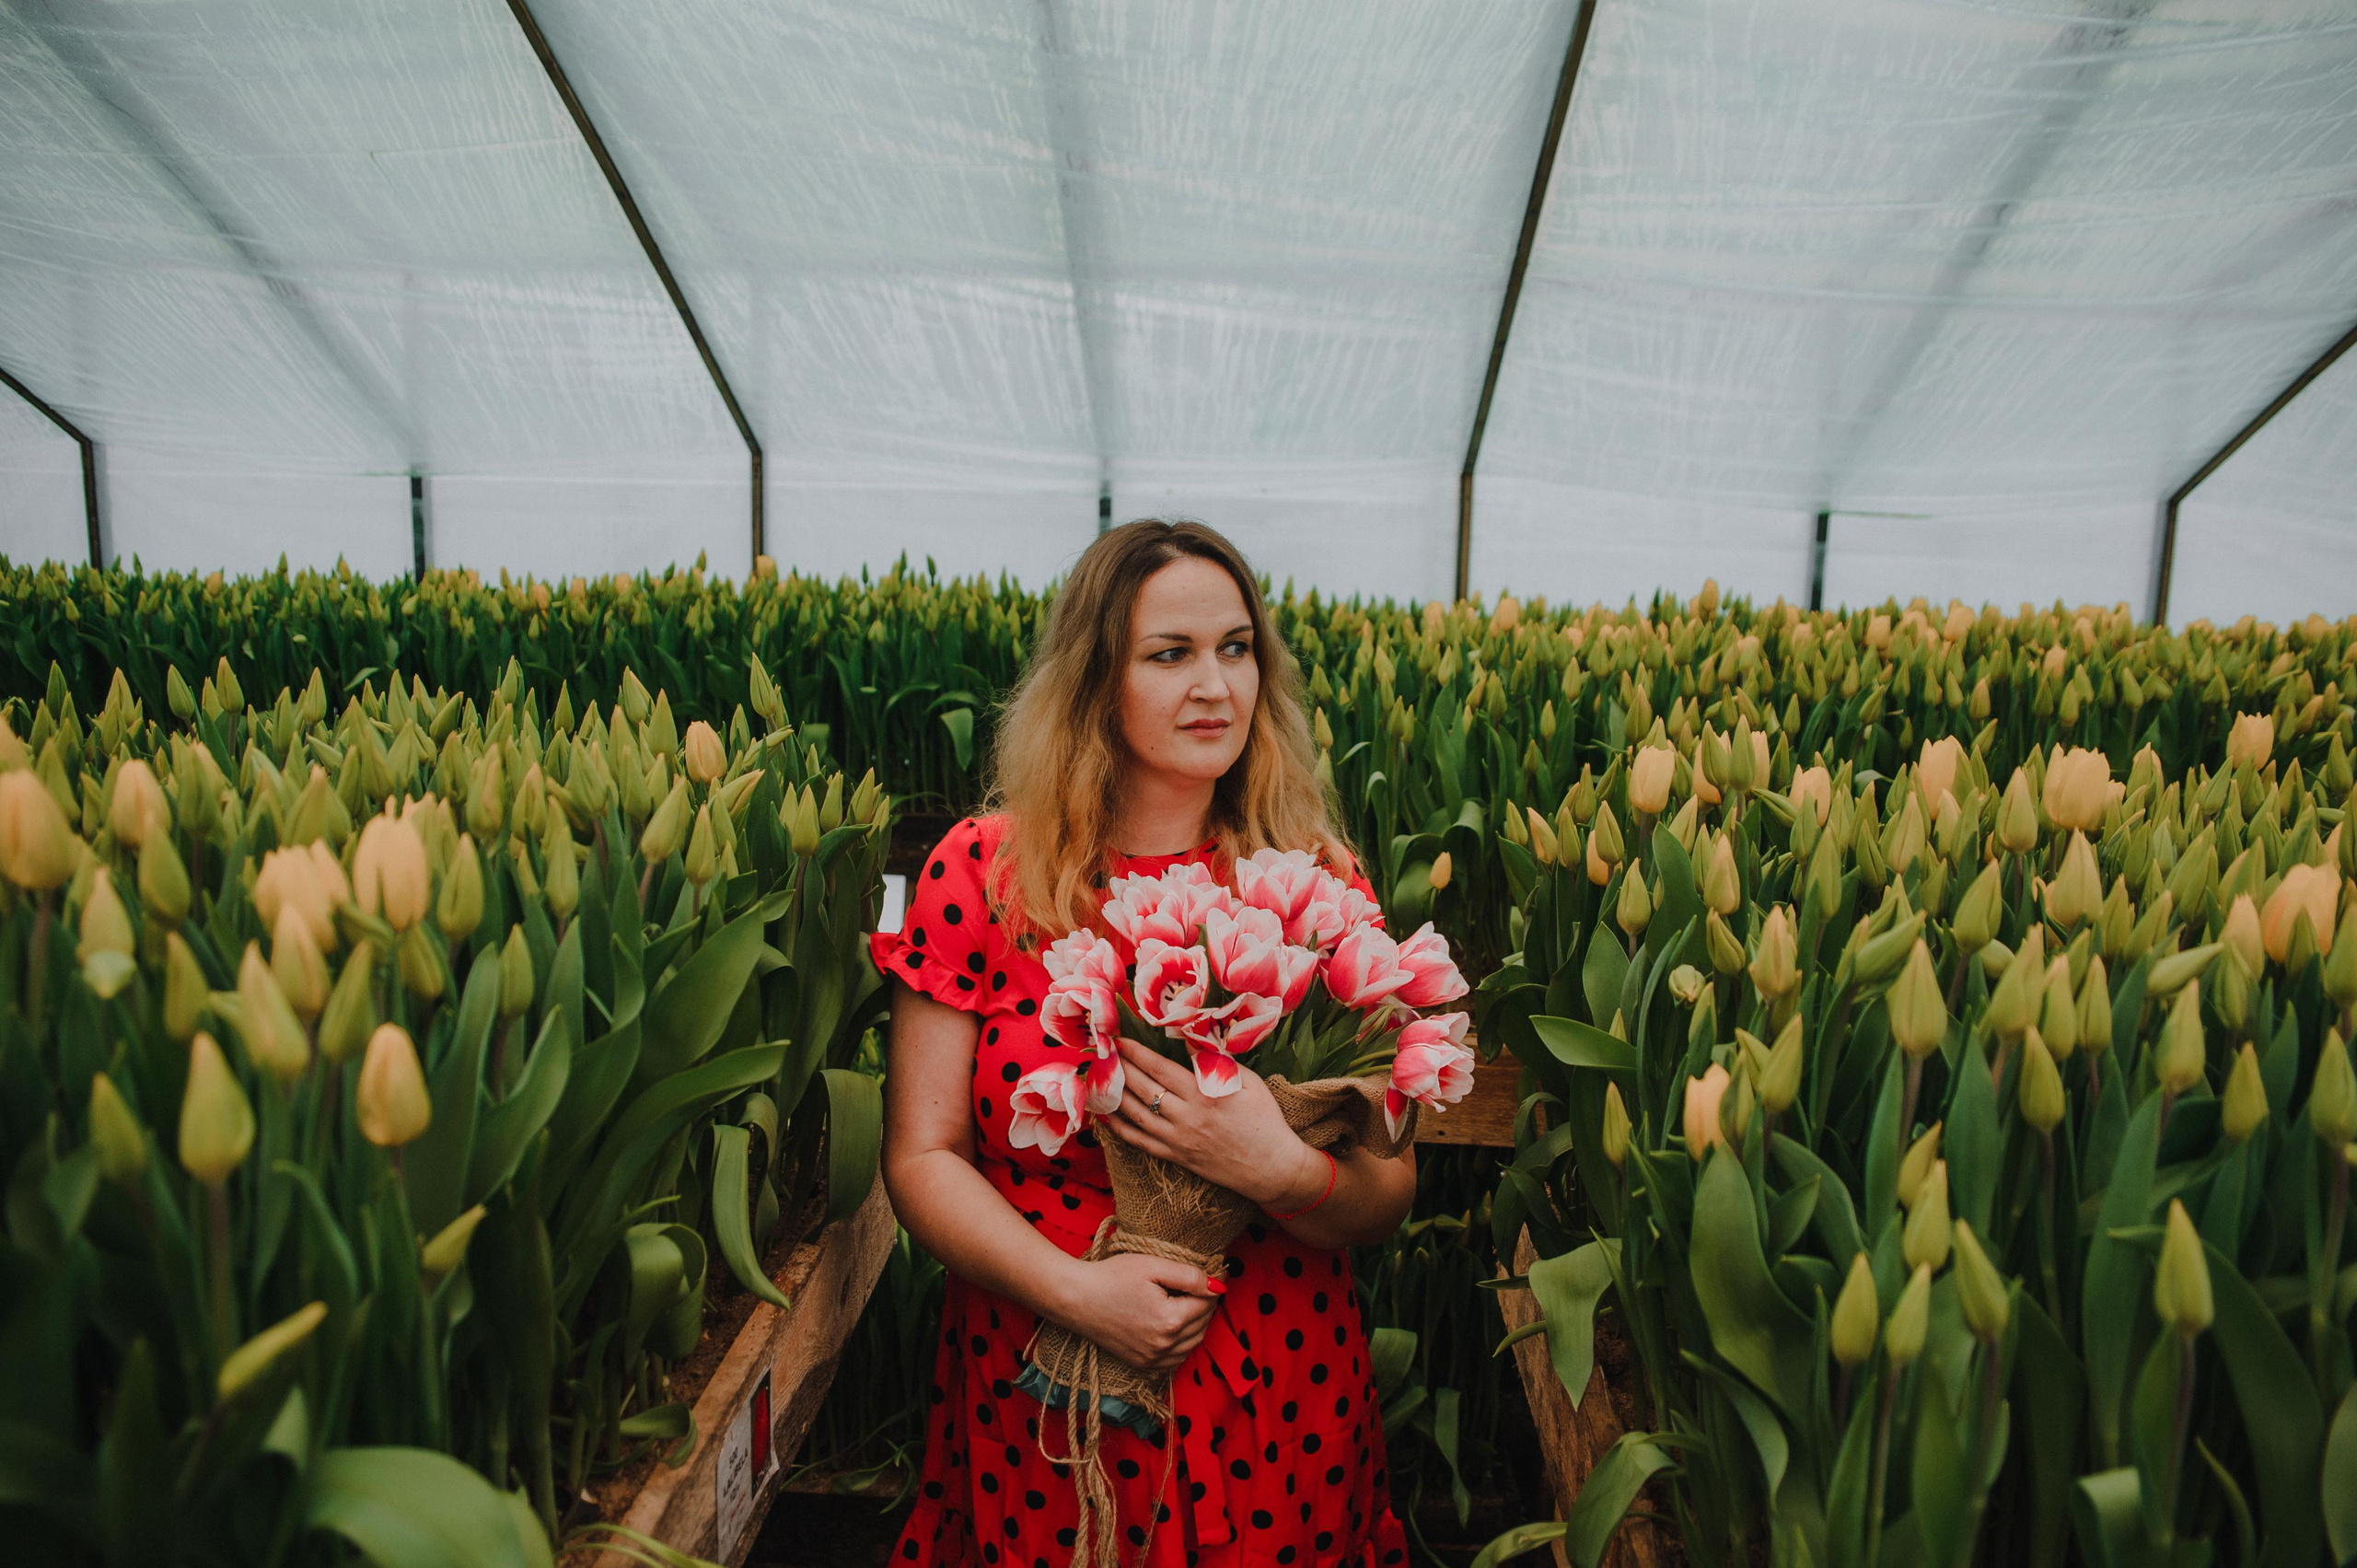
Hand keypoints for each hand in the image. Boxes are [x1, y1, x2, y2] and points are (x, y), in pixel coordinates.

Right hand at [1053, 1252, 1221, 1371]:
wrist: (1076, 1298)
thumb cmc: (1111, 1277)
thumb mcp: (1152, 1266)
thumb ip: (1189, 1276)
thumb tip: (1218, 1285)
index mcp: (1170, 1320)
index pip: (1207, 1303)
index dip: (1212, 1285)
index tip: (1216, 1270)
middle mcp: (1165, 1344)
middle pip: (1203, 1324)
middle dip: (1206, 1303)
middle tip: (1202, 1284)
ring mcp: (1153, 1358)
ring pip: (1193, 1343)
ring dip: (1198, 1324)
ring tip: (1190, 1301)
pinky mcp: (1142, 1363)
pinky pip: (1176, 1359)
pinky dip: (1184, 1344)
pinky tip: (1177, 1327)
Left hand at [1107, 1040, 1323, 1208]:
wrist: (1271, 1167)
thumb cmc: (1265, 1120)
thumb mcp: (1249, 1083)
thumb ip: (1216, 1062)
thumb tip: (1189, 1037)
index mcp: (1204, 1094)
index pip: (1159, 1068)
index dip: (1136, 1053)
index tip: (1119, 1040)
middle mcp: (1186, 1117)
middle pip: (1142, 1088)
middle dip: (1119, 1068)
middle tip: (1102, 1052)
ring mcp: (1178, 1140)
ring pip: (1136, 1114)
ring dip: (1113, 1095)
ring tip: (1098, 1079)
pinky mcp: (1176, 1157)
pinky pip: (1141, 1142)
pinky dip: (1120, 1130)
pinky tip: (1105, 1118)